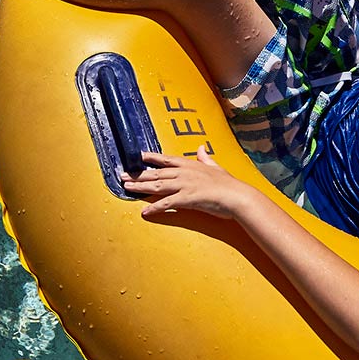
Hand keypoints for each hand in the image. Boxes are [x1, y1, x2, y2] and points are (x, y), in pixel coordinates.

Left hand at [123, 145, 256, 220]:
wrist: (236, 196)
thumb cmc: (228, 184)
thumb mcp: (216, 167)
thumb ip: (206, 158)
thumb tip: (201, 148)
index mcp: (190, 165)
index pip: (166, 160)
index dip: (151, 158)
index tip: (138, 156)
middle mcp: (183, 173)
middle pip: (156, 173)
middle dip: (138, 174)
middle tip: (122, 175)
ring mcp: (184, 185)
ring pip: (156, 186)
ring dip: (140, 187)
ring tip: (127, 188)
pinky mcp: (186, 199)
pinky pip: (166, 204)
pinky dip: (154, 208)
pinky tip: (145, 211)